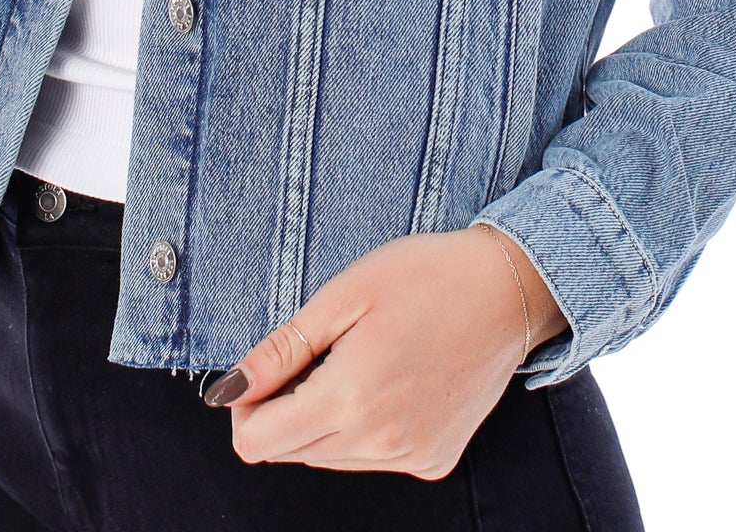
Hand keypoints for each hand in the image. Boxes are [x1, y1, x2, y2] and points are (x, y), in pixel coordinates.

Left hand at [207, 227, 553, 480]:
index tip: (263, 370)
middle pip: (290, 452)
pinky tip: (388, 380)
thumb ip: (282, 349)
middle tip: (317, 351)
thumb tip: (227, 390)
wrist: (508, 290)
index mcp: (351, 398)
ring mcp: (411, 456)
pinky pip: (371, 459)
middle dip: (283, 408)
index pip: (258, 444)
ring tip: (357, 359)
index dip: (245, 407)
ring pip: (329, 458)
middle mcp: (381, 442)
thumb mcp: (343, 294)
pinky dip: (363, 428)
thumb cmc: (426, 276)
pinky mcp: (434, 460)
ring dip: (322, 419)